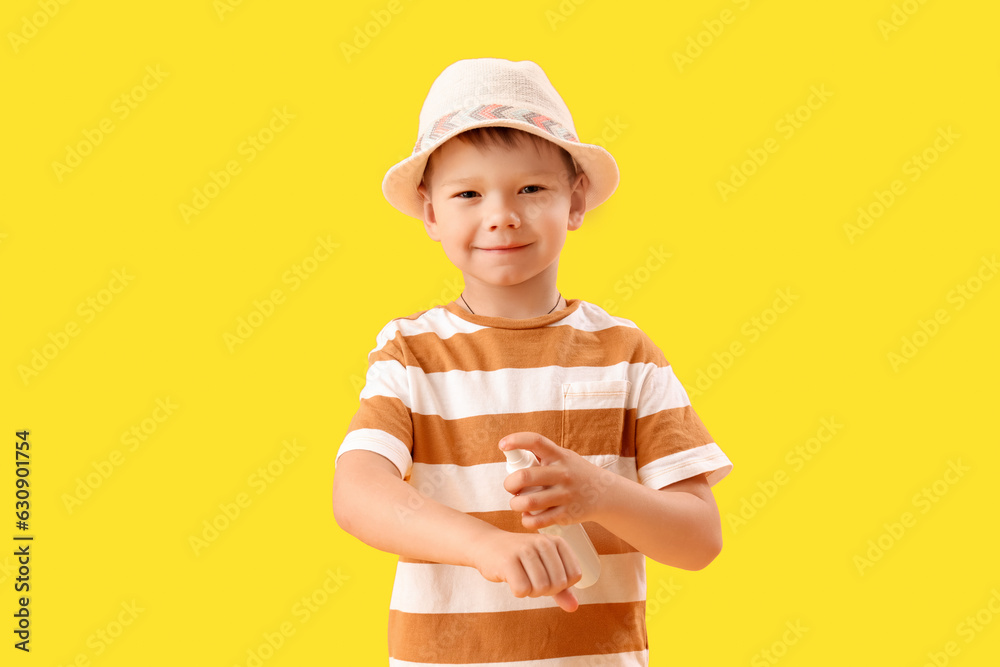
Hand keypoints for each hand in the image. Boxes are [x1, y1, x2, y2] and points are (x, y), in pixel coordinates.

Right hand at [470, 529, 581, 611]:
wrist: (486, 545)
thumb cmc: (519, 559)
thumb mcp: (544, 568)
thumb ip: (561, 589)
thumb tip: (574, 608)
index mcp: (556, 542)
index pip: (574, 575)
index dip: (562, 585)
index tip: (547, 576)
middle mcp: (543, 542)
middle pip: (558, 584)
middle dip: (545, 590)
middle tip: (531, 578)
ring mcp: (525, 550)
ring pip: (541, 588)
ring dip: (531, 591)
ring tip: (521, 577)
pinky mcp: (508, 561)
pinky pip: (522, 590)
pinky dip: (518, 591)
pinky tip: (511, 578)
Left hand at [499, 432, 616, 529]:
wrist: (604, 494)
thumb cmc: (575, 473)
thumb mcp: (563, 458)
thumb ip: (542, 457)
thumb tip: (511, 457)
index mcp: (559, 456)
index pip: (536, 441)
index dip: (516, 440)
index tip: (502, 445)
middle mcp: (562, 473)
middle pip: (524, 477)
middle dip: (509, 484)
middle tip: (511, 488)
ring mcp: (565, 495)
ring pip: (528, 502)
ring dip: (515, 504)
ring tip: (517, 503)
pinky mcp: (566, 514)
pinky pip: (538, 521)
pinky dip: (527, 520)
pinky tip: (527, 516)